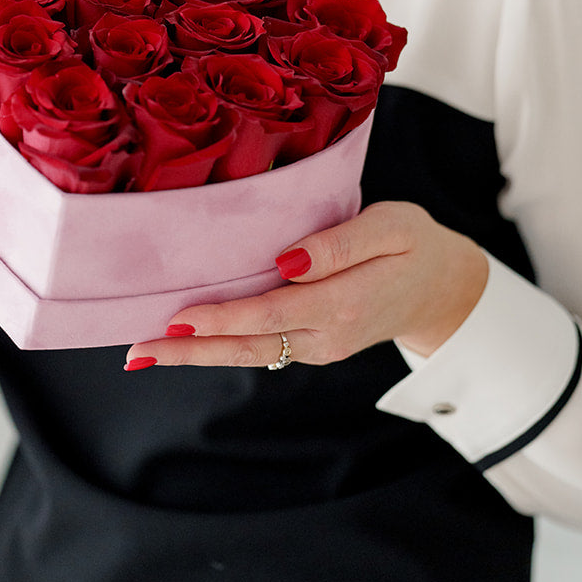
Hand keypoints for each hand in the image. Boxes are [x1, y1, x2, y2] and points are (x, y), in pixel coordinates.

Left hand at [124, 201, 488, 370]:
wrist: (445, 288)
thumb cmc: (415, 244)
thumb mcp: (392, 226)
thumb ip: (340, 244)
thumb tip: (287, 261)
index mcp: (344, 303)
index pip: (270, 313)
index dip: (222, 317)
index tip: (177, 317)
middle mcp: (327, 335)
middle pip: (248, 346)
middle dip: (190, 350)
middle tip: (136, 351)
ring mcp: (318, 347)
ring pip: (249, 354)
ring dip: (197, 355)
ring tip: (143, 352)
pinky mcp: (312, 345)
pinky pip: (260, 348)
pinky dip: (220, 346)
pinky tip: (185, 339)